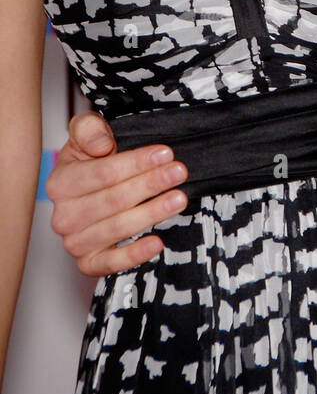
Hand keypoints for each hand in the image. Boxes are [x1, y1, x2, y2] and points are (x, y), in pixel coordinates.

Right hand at [46, 112, 187, 275]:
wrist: (92, 188)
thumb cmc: (92, 160)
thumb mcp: (87, 132)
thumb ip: (89, 129)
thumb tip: (101, 144)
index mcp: (61, 183)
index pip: (103, 173)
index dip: (136, 163)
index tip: (164, 153)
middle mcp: (64, 216)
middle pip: (114, 199)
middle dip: (151, 184)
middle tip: (178, 172)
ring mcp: (75, 241)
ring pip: (117, 228)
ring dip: (151, 213)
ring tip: (178, 198)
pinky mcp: (89, 262)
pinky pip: (110, 264)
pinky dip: (134, 255)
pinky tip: (156, 242)